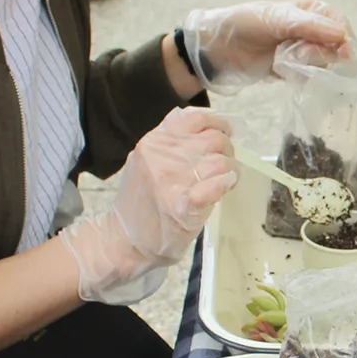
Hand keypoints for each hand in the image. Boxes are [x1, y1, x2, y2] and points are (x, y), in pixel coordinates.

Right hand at [60, 107, 235, 303]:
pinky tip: (225, 187)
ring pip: (220, 161)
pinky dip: (226, 184)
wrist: (125, 240)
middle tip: (224, 166)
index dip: (218, 123)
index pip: (195, 117)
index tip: (225, 132)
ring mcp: (172, 180)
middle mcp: (162, 155)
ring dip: (231, 170)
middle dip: (227, 151)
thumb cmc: (141, 201)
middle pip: (214, 139)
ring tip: (227, 180)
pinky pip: (217, 184)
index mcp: (154, 141)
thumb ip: (169, 139)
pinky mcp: (184, 206)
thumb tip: (203, 122)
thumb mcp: (146, 160)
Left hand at [179, 0, 347, 89]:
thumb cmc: (244, 24)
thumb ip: (310, 26)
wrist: (216, 49)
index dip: (343, 38)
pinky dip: (304, 79)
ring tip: (288, 63)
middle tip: (304, 56)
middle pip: (335, 46)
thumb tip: (344, 35)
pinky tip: (289, 76)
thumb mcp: (277, 19)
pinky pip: (309, 76)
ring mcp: (301, 51)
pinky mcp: (292, 69)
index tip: (342, 52)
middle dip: (325, 54)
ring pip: (324, 63)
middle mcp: (310, 30)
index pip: (339, 24)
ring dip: (313, 67)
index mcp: (309, 10)